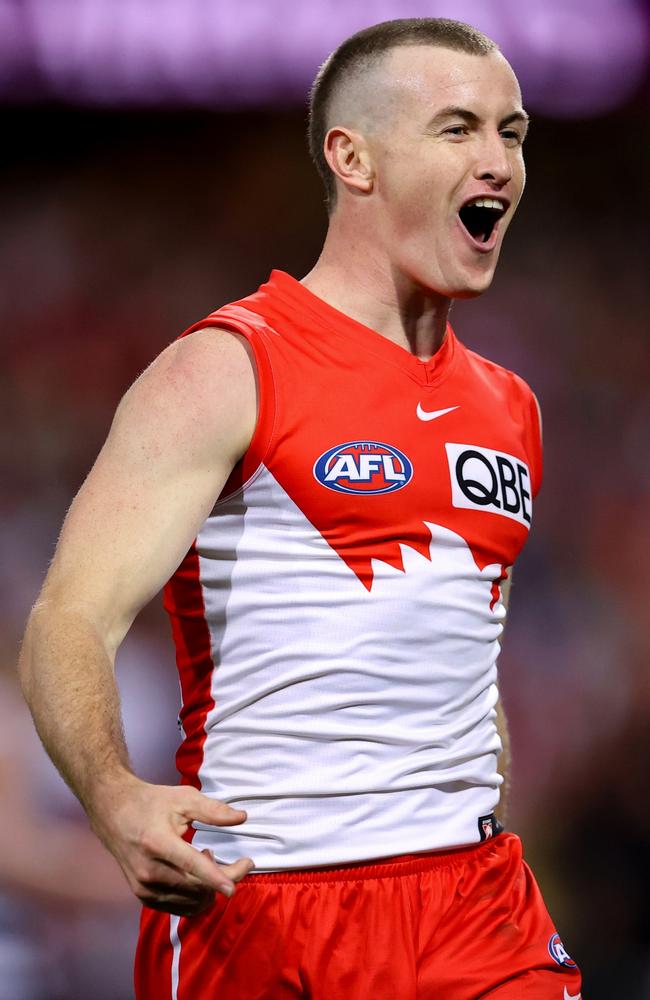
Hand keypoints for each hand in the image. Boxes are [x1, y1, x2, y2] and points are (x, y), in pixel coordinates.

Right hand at [88, 775, 254, 915]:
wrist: (113, 812)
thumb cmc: (150, 803)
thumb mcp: (183, 798)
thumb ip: (213, 810)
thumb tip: (242, 818)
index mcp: (157, 843)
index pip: (191, 866)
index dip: (215, 878)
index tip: (234, 888)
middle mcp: (148, 870)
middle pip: (196, 888)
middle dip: (225, 878)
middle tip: (237, 861)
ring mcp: (144, 887)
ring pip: (191, 901)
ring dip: (210, 887)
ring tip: (206, 858)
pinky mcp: (143, 896)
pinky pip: (179, 907)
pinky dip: (196, 896)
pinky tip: (195, 874)